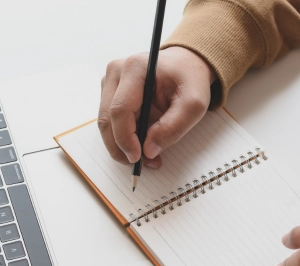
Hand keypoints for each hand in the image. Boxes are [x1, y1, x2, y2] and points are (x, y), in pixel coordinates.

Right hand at [98, 46, 215, 168]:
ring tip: (145, 158)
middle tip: (141, 164)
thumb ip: (173, 127)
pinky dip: (122, 139)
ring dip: (121, 147)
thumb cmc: (189, 80)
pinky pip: (110, 123)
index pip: (120, 110)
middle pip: (107, 120)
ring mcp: (109, 82)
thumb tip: (148, 151)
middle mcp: (116, 72)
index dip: (125, 138)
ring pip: (106, 124)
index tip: (138, 158)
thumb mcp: (193, 104)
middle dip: (121, 148)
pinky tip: (140, 145)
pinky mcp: (110, 93)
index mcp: (135, 68)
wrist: (185, 65)